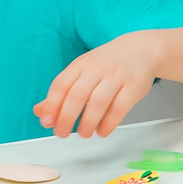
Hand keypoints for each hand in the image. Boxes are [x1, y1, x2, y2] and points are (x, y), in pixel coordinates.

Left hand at [36, 33, 162, 138]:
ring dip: (88, 122)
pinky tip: (102, 131)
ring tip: (83, 134)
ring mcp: (116, 77)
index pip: (60, 85)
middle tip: (62, 133)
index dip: (52, 105)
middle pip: (77, 95)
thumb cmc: (108, 63)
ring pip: (98, 102)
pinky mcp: (133, 87)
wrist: (142, 50)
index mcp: (81, 65)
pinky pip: (119, 108)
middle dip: (66, 118)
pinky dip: (109, 123)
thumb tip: (40, 112)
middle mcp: (97, 69)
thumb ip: (62, 91)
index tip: (47, 122)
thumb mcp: (82, 71)